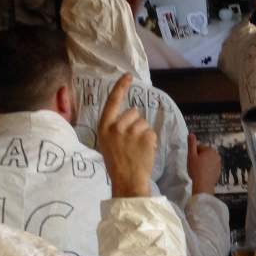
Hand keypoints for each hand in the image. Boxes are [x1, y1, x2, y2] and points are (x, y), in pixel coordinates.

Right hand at [98, 74, 156, 197]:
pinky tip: (144, 152)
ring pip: (144, 123)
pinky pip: (152, 132)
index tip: (128, 75)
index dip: (120, 87)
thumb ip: (115, 127)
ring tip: (137, 149)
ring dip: (144, 133)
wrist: (127, 180)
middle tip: (131, 143)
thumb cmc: (117, 163)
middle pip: (133, 112)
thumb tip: (130, 114)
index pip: (113, 101)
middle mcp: (116, 126)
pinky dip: (151, 141)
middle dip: (136, 123)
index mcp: (104, 126)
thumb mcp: (107, 142)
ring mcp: (131, 131)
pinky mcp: (145, 136)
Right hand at [187, 133, 220, 195]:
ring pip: (208, 160)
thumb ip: (191, 144)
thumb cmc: (196, 169)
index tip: (192, 160)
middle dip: (199, 158)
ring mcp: (218, 164)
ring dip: (203, 163)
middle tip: (194, 165)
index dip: (194, 154)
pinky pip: (211, 167)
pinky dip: (207, 169)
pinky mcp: (218, 171)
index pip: (199, 147)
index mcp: (210, 150)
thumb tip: (191, 134)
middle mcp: (217, 155)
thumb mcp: (191, 155)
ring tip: (198, 170)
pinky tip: (203, 174)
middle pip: (204, 153)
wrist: (203, 185)